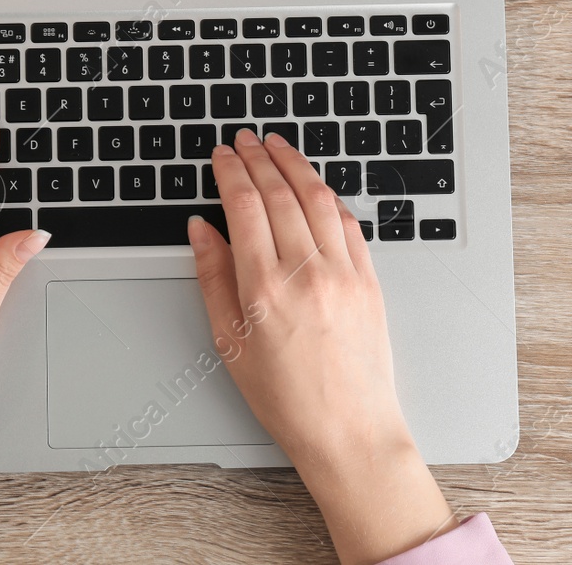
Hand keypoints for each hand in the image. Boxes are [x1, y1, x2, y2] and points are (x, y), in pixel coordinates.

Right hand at [190, 129, 455, 564]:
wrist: (349, 432)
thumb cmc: (288, 399)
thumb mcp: (230, 343)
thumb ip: (213, 279)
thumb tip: (201, 230)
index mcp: (265, 289)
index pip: (244, 207)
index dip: (230, 171)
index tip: (222, 154)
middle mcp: (306, 273)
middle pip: (279, 193)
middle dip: (259, 158)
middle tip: (245, 139)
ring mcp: (343, 273)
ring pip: (317, 198)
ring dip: (295, 165)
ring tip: (278, 146)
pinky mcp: (370, 280)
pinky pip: (347, 222)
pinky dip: (328, 196)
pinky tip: (315, 186)